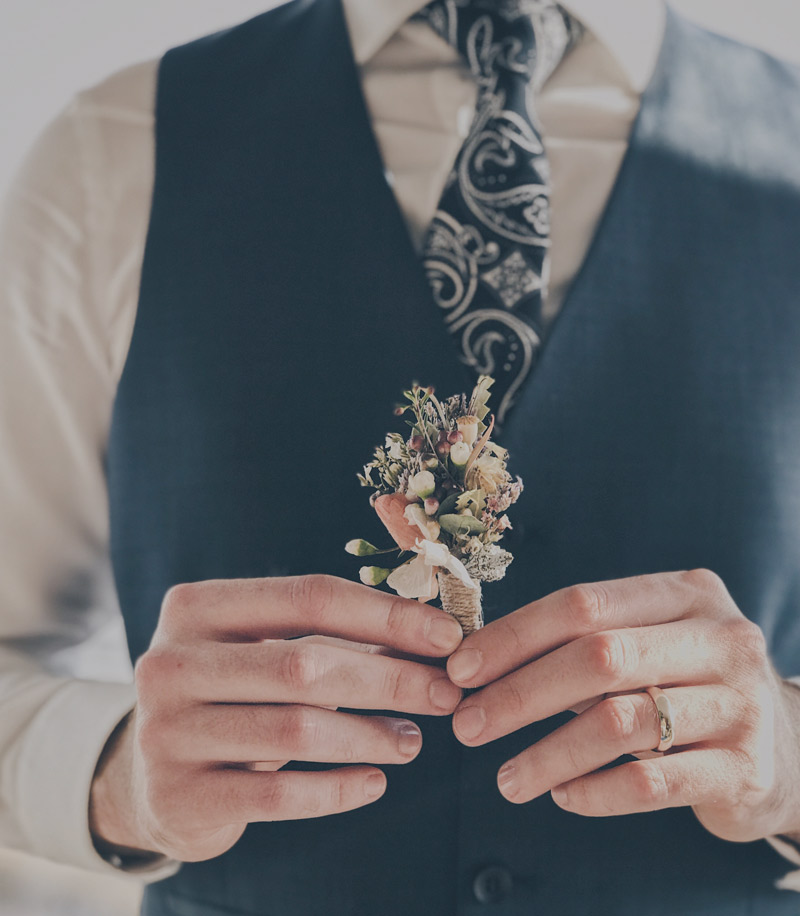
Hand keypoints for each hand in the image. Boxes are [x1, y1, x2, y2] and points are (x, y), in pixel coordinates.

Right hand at [89, 574, 463, 861]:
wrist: (150, 775)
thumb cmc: (228, 694)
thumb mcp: (260, 651)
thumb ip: (327, 637)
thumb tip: (429, 637)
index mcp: (195, 608)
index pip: (308, 596)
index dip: (385, 615)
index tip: (447, 635)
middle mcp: (170, 663)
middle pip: (305, 663)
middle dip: (390, 678)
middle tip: (445, 693)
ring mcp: (167, 732)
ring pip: (297, 728)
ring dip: (372, 734)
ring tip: (413, 740)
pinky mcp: (179, 798)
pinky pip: (279, 794)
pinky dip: (338, 789)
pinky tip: (374, 782)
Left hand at [445, 569, 799, 842]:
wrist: (785, 746)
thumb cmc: (687, 682)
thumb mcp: (649, 642)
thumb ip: (583, 642)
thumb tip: (480, 662)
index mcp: (686, 594)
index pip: (583, 603)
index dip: (515, 636)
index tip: (461, 669)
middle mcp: (719, 639)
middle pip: (599, 658)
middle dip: (520, 694)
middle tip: (468, 726)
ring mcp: (738, 704)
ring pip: (620, 723)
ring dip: (548, 753)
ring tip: (506, 778)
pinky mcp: (743, 770)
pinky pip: (651, 783)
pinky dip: (595, 792)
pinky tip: (563, 795)